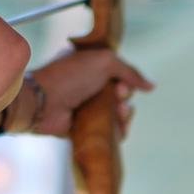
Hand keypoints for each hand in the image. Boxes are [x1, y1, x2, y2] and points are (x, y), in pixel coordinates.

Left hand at [27, 50, 152, 140]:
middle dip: (125, 97)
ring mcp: (85, 108)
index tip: (120, 84)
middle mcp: (88, 86)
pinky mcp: (84, 127)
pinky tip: (120, 130)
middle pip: (120, 95)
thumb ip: (130, 71)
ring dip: (125, 115)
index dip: (125, 80)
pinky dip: (118, 131)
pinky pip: (108, 131)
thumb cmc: (70, 76)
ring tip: (120, 113)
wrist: (43, 102)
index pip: (118, 74)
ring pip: (117, 114)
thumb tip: (151, 86)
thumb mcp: (104, 61)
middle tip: (118, 98)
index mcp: (90, 67)